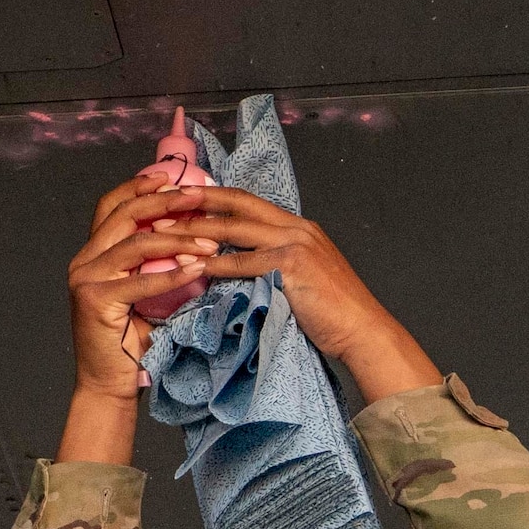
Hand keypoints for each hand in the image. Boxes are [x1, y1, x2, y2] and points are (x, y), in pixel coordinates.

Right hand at [67, 173, 216, 399]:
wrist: (109, 384)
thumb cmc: (133, 341)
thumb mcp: (146, 292)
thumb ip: (156, 264)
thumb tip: (196, 236)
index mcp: (93, 254)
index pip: (113, 206)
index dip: (140, 187)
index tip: (171, 178)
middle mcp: (84, 261)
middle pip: (124, 216)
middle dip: (165, 202)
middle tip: (200, 196)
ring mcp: (85, 279)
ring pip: (135, 245)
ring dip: (177, 239)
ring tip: (210, 243)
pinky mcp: (95, 301)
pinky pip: (140, 280)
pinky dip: (172, 273)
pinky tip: (198, 269)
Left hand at [160, 186, 441, 401]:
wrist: (364, 330)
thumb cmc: (335, 314)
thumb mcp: (305, 278)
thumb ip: (277, 264)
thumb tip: (244, 268)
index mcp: (300, 227)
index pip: (249, 202)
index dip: (216, 198)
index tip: (184, 198)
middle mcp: (298, 227)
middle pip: (239, 205)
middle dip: (200, 201)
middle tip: (165, 201)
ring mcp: (296, 243)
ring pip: (236, 229)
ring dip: (198, 230)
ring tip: (167, 232)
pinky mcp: (292, 265)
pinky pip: (244, 261)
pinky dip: (216, 263)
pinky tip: (192, 266)